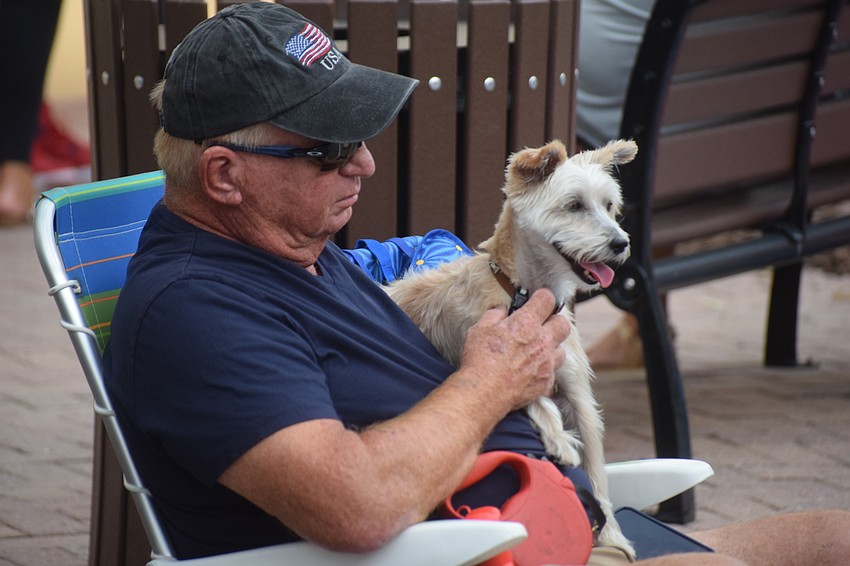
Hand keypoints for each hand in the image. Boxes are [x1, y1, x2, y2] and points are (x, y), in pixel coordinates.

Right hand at [458, 288, 570, 411]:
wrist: (484, 391)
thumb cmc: (480, 359)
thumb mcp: (480, 328)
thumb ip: (494, 314)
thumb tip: (502, 309)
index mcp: (526, 323)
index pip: (547, 299)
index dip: (543, 297)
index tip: (538, 300)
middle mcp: (542, 341)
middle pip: (564, 324)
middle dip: (554, 321)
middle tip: (541, 325)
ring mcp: (547, 363)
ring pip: (562, 350)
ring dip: (551, 348)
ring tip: (536, 351)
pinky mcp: (546, 382)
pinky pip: (552, 373)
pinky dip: (544, 370)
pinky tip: (530, 371)